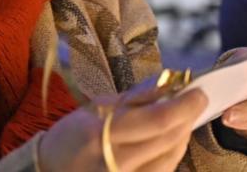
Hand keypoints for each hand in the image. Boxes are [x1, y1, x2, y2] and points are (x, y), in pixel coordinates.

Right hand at [38, 84, 207, 171]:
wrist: (48, 171)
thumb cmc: (72, 136)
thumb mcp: (97, 107)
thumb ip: (136, 97)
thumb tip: (171, 82)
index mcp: (101, 135)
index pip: (157, 120)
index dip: (184, 106)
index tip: (198, 92)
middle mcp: (114, 164)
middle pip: (167, 141)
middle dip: (186, 119)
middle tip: (193, 102)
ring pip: (169, 161)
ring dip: (181, 138)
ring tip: (179, 122)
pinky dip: (170, 156)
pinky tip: (168, 143)